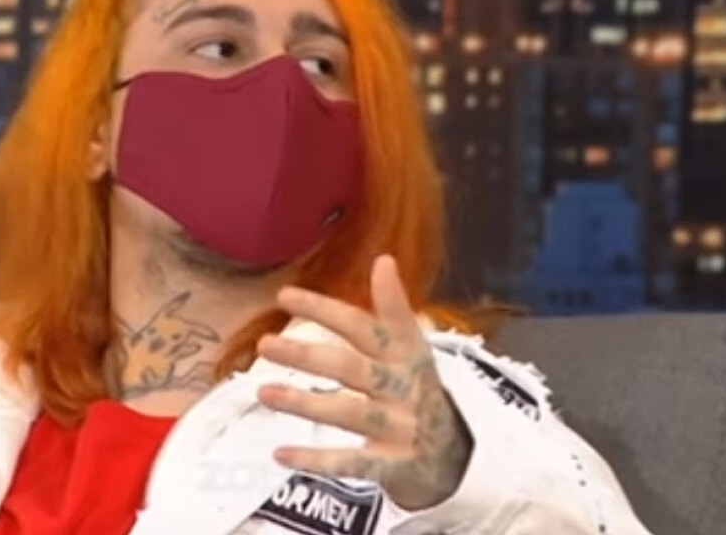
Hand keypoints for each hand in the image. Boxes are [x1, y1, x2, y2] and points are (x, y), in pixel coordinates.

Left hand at [256, 255, 472, 510]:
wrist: (462, 458)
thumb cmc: (421, 394)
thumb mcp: (414, 351)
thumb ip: (394, 309)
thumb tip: (383, 259)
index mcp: (409, 355)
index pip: (365, 326)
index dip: (326, 310)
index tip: (284, 296)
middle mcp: (406, 388)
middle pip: (353, 368)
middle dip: (308, 355)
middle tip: (265, 345)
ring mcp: (402, 428)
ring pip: (350, 413)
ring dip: (305, 403)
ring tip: (263, 392)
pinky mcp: (395, 466)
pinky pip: (353, 463)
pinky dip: (317, 460)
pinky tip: (281, 453)